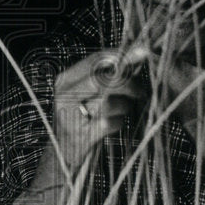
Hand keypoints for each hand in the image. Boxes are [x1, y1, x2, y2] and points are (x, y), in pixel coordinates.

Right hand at [52, 45, 149, 168]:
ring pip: (108, 102)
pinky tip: (116, 122)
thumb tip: (135, 57)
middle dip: (126, 83)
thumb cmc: (80, 117)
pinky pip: (110, 123)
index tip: (141, 54)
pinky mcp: (82, 136)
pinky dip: (119, 121)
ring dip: (124, 105)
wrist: (64, 150)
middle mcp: (64, 96)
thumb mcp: (85, 92)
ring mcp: (71, 117)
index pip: (94, 60)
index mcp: (65, 80)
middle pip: (101, 80)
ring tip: (124, 108)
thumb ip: (106, 75)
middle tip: (138, 90)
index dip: (120, 56)